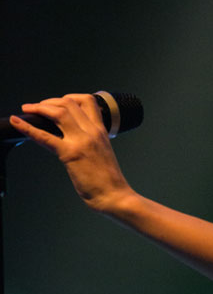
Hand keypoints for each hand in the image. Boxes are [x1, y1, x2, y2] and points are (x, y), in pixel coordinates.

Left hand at [10, 94, 132, 211]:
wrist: (115, 195)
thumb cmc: (109, 180)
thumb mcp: (103, 153)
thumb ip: (91, 142)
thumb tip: (76, 141)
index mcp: (101, 131)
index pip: (88, 101)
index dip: (70, 98)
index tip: (58, 103)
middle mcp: (92, 132)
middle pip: (69, 103)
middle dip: (49, 102)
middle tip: (36, 107)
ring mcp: (81, 142)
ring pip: (58, 113)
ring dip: (39, 108)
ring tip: (27, 109)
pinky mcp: (70, 154)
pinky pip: (45, 137)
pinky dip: (28, 128)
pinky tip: (17, 123)